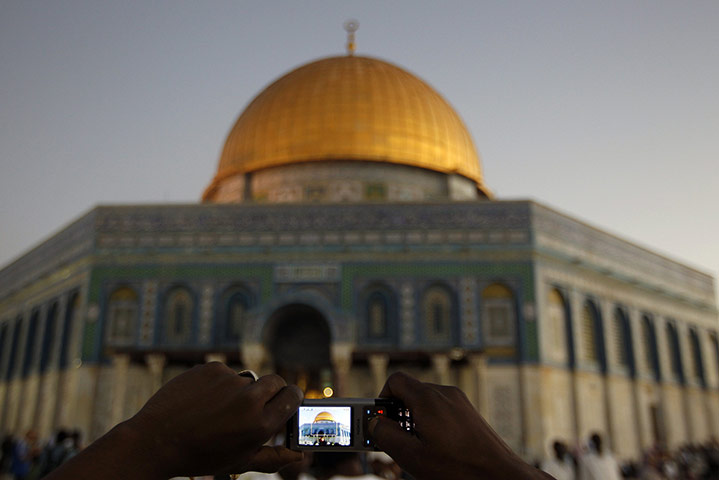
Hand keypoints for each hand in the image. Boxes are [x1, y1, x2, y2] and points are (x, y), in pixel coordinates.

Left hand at [122, 362, 302, 476]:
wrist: (157, 441)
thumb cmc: (201, 455)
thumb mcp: (239, 462)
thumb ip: (273, 458)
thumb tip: (299, 456)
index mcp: (260, 425)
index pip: (292, 397)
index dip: (291, 397)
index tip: (287, 398)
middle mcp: (249, 400)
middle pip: (276, 381)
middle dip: (272, 389)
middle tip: (257, 402)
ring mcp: (229, 381)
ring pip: (247, 379)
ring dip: (240, 390)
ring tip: (217, 409)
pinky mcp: (211, 368)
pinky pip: (225, 372)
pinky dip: (218, 383)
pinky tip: (203, 399)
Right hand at [368, 372, 551, 479]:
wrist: (500, 475)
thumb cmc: (460, 468)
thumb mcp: (413, 456)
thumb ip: (386, 436)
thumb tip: (374, 424)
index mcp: (428, 399)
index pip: (395, 381)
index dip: (382, 399)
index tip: (379, 420)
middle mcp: (445, 393)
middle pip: (410, 392)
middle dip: (397, 413)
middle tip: (392, 437)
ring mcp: (459, 402)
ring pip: (426, 402)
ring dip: (413, 419)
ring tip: (414, 446)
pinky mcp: (468, 413)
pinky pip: (441, 409)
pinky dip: (430, 422)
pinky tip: (434, 447)